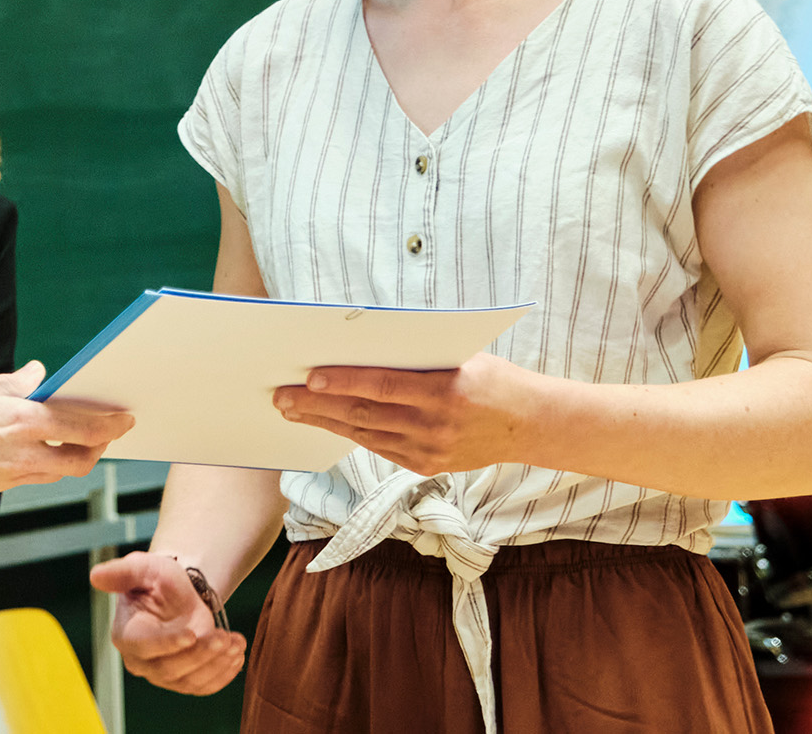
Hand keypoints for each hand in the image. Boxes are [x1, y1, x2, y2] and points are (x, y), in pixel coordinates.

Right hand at [0, 362, 132, 501]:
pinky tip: (27, 452)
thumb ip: (12, 382)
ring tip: (68, 442)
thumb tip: (37, 373)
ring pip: (54, 474)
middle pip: (79, 461)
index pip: (84, 427)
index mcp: (24, 422)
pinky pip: (25, 480)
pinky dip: (35, 466)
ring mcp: (9, 478)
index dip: (111, 424)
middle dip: (97, 449)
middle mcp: (24, 455)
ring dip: (67, 459)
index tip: (125, 418)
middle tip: (103, 436)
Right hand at [87, 551, 244, 694]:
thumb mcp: (142, 568)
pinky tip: (236, 653)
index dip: (167, 643)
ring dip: (217, 664)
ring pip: (190, 680)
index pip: (145, 647)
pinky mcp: (185, 681)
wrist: (180, 593)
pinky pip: (204, 686)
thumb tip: (95, 576)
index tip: (192, 634)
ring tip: (235, 641)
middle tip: (224, 636)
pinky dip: (223, 674)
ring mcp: (164, 675)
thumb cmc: (157, 580)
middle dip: (201, 654)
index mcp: (127, 635)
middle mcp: (142, 661)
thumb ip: (121, 573)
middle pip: (170, 669)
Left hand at [272, 353, 540, 475]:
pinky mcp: (426, 466)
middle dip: (318, 405)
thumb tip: (361, 344)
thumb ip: (416, 356)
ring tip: (293, 410)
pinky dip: (350, 434)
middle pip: (364, 414)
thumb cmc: (493, 377)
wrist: (530, 424)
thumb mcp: (461, 355)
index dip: (342, 383)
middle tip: (282, 396)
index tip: (308, 377)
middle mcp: (435, 426)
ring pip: (365, 435)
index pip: (382, 386)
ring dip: (325, 422)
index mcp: (445, 391)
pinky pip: (379, 447)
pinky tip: (327, 424)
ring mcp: (429, 451)